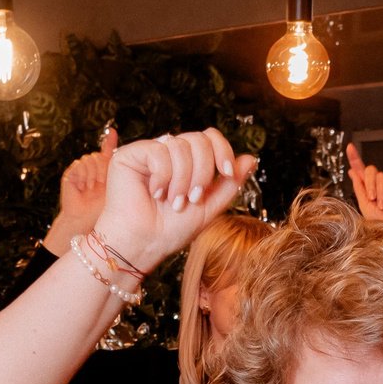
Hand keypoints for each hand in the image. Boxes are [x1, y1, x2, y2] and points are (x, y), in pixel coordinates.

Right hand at [44, 126, 118, 255]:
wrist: (86, 222)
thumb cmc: (104, 209)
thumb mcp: (118, 187)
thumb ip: (123, 170)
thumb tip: (127, 154)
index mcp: (104, 171)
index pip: (107, 151)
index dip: (109, 141)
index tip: (113, 133)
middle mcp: (92, 168)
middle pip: (98, 156)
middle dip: (102, 168)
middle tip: (102, 183)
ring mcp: (80, 170)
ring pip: (89, 159)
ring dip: (94, 173)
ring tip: (94, 187)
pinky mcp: (70, 174)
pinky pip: (79, 165)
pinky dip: (84, 175)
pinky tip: (85, 186)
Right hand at [96, 131, 256, 272]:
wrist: (143, 245)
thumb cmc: (171, 230)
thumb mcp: (209, 207)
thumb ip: (229, 184)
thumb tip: (251, 158)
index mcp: (187, 162)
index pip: (210, 138)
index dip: (223, 150)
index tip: (227, 173)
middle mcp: (169, 152)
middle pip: (199, 139)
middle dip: (203, 172)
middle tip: (193, 198)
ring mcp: (149, 151)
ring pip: (180, 146)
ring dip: (182, 180)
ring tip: (173, 202)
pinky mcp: (130, 154)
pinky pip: (159, 152)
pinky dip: (163, 177)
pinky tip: (155, 194)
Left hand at [346, 143, 382, 225]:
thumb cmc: (379, 222)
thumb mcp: (364, 204)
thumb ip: (358, 187)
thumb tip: (352, 171)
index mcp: (367, 187)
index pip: (360, 169)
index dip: (355, 158)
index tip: (349, 147)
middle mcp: (378, 184)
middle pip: (370, 169)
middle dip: (368, 183)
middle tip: (371, 198)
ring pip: (380, 175)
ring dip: (379, 192)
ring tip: (382, 205)